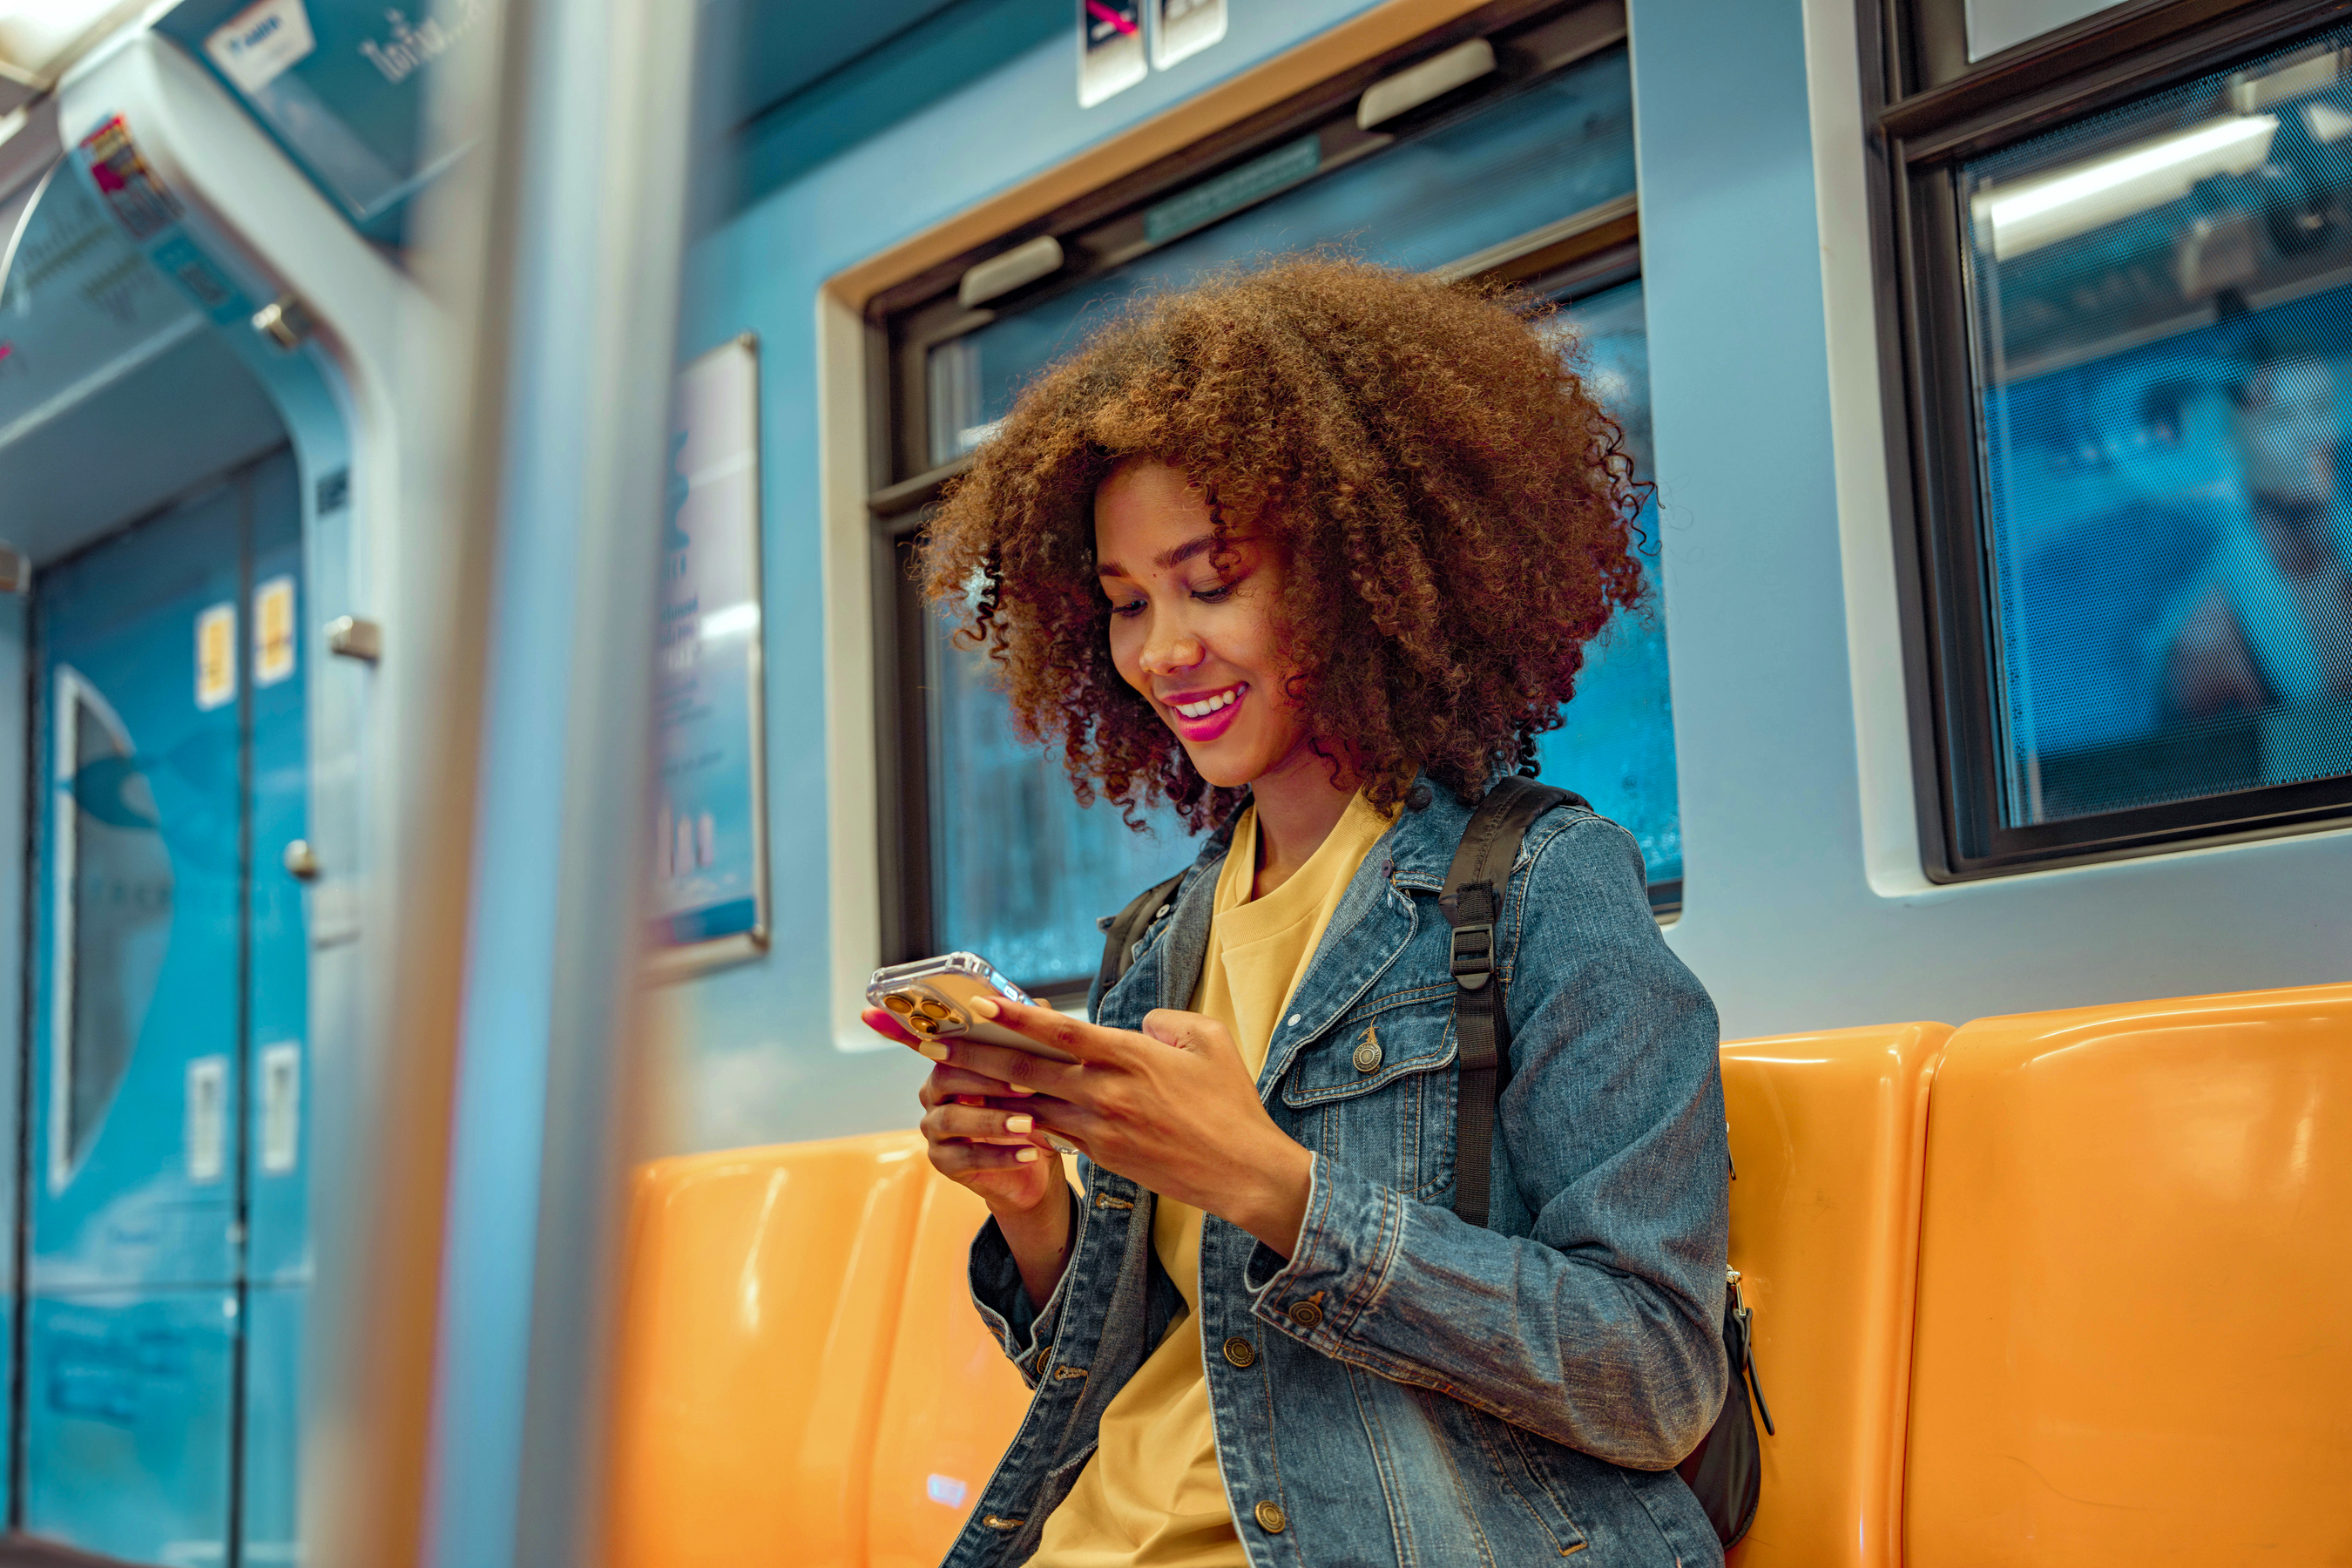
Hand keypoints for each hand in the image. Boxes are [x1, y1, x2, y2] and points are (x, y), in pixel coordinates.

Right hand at [866, 1005, 1072, 1308]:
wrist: (1036, 1160)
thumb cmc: (1032, 1107)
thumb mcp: (1036, 1071)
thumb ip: (1028, 1038)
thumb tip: (1036, 1005)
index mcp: (950, 1061)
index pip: (924, 1038)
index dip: (896, 1025)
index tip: (871, 1011)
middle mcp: (933, 1092)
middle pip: (946, 1077)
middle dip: (987, 1080)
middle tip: (1026, 1087)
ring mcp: (935, 1128)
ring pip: (952, 1119)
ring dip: (993, 1121)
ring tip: (1029, 1124)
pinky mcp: (944, 1161)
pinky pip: (965, 1157)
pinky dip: (1000, 1155)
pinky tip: (1029, 1154)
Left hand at [918, 997, 1315, 1258]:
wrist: (1242, 1173)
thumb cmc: (1231, 1104)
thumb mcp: (1209, 1041)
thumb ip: (1166, 1022)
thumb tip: (1137, 1025)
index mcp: (1132, 1057)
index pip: (1062, 1033)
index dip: (1017, 1017)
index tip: (980, 1004)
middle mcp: (1107, 1093)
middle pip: (1028, 1071)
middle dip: (978, 1056)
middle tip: (937, 1043)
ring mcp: (1101, 1130)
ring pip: (1031, 1107)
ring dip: (989, 1094)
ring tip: (952, 1081)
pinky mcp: (1102, 1157)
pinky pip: (1053, 1135)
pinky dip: (1024, 1124)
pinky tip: (997, 1116)